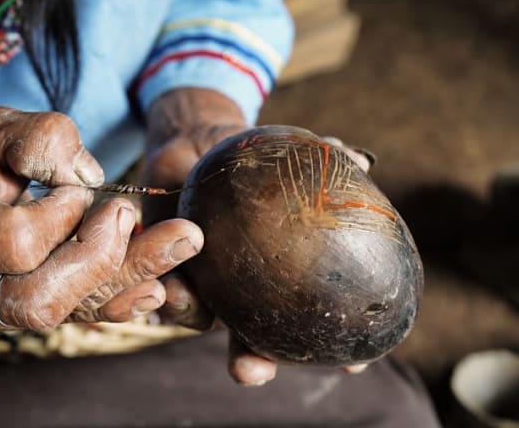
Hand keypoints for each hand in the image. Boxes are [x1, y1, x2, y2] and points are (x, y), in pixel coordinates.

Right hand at [0, 107, 201, 329]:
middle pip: (40, 300)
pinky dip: (117, 300)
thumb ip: (43, 140)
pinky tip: (156, 285)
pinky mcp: (15, 314)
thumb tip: (92, 179)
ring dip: (128, 279)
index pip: (17, 245)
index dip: (62, 216)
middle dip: (107, 262)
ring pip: (62, 313)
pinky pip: (69, 317)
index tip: (75, 188)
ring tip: (180, 246)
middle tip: (153, 222)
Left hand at [142, 88, 372, 384]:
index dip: (331, 352)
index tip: (352, 367)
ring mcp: (200, 282)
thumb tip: (360, 160)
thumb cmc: (254, 160)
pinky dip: (164, 284)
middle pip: (248, 343)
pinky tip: (166, 278)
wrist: (198, 146)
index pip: (306, 326)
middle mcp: (238, 293)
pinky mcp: (159, 264)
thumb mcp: (287, 155)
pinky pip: (160, 282)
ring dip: (191, 313)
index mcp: (274, 281)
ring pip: (196, 315)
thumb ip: (321, 159)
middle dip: (251, 363)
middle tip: (252, 371)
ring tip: (185, 298)